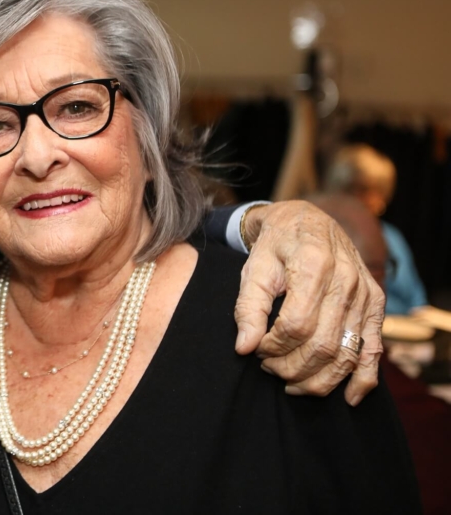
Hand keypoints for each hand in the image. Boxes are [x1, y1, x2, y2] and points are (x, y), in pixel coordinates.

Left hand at [233, 200, 384, 404]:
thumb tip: (243, 348)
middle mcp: (346, 281)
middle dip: (291, 367)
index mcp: (314, 265)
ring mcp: (366, 294)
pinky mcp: (375, 305)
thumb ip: (248, 307)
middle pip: (323, 344)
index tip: (256, 350)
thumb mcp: (254, 267)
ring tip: (290, 383)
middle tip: (268, 369)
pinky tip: (347, 397)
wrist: (306, 221)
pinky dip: (363, 379)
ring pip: (347, 354)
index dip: (273, 346)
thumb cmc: (275, 245)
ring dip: (318, 379)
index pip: (296, 325)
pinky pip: (375, 350)